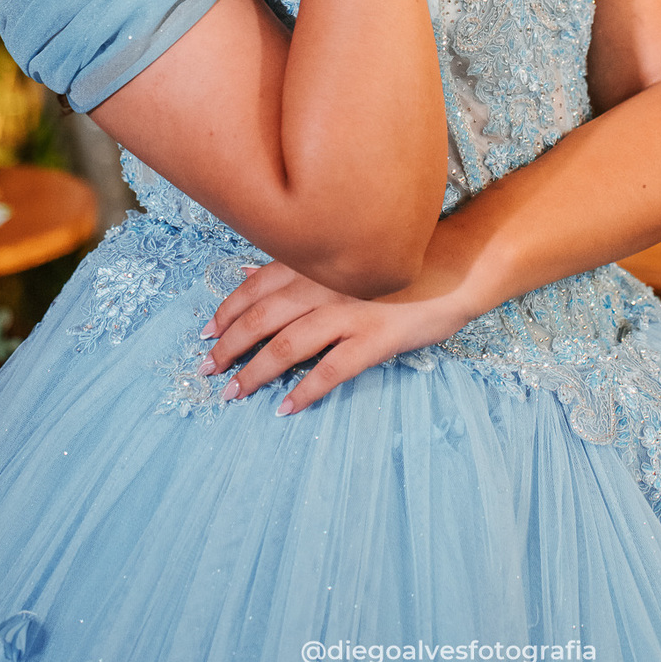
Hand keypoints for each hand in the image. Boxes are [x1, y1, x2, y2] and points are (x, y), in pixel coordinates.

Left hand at [197, 252, 472, 414]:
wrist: (455, 266)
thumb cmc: (395, 259)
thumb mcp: (344, 254)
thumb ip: (297, 264)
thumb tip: (249, 273)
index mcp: (314, 261)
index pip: (255, 287)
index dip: (226, 313)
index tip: (205, 334)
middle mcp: (323, 284)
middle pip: (261, 319)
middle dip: (229, 347)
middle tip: (209, 371)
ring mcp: (348, 312)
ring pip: (287, 346)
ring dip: (255, 373)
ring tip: (235, 394)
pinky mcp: (373, 339)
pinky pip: (330, 370)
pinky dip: (304, 391)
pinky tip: (287, 408)